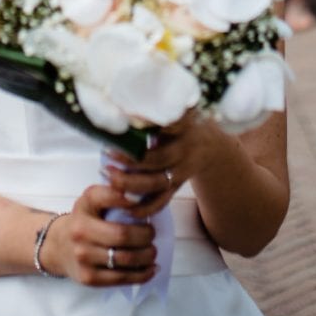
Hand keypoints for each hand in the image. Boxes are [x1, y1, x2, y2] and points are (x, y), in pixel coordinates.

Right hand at [41, 184, 158, 285]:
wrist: (59, 246)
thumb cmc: (86, 220)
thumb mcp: (93, 200)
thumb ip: (115, 194)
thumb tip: (143, 197)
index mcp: (85, 205)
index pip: (109, 197)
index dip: (130, 199)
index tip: (145, 203)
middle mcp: (79, 230)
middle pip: (122, 235)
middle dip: (146, 236)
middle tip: (152, 234)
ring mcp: (82, 256)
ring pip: (125, 258)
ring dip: (147, 256)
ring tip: (152, 252)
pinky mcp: (88, 278)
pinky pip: (121, 278)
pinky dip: (142, 275)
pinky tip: (150, 268)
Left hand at [104, 111, 218, 220]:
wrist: (207, 148)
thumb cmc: (182, 126)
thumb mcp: (177, 113)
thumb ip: (157, 112)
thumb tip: (126, 107)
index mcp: (183, 129)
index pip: (170, 127)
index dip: (151, 126)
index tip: (129, 121)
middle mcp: (183, 152)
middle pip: (157, 159)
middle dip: (131, 159)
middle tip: (108, 153)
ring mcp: (180, 172)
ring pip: (156, 183)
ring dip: (130, 183)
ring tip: (109, 176)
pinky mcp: (176, 187)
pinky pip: (161, 201)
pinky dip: (145, 208)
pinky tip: (128, 208)